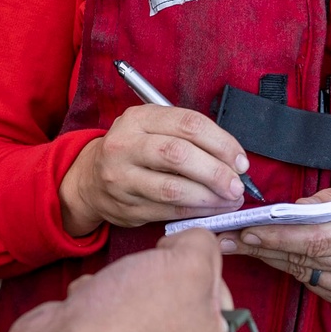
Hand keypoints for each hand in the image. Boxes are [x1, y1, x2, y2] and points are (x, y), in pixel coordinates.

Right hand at [0, 230, 232, 331]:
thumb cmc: (132, 313)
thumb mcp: (189, 261)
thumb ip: (203, 242)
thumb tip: (194, 242)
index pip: (219, 290)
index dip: (195, 264)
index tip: (174, 261)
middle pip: (178, 290)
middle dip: (153, 272)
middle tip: (144, 275)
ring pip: (142, 293)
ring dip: (123, 280)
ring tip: (112, 291)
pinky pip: (112, 306)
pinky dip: (99, 297)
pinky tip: (91, 303)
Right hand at [58, 104, 250, 234]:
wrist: (90, 180)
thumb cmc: (135, 150)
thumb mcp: (154, 129)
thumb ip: (189, 137)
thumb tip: (234, 161)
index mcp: (139, 118)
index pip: (188, 124)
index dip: (221, 143)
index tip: (240, 161)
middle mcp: (125, 145)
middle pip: (179, 155)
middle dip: (216, 172)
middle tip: (237, 185)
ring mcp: (122, 178)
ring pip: (173, 189)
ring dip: (209, 197)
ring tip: (230, 200)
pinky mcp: (126, 206)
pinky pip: (168, 212)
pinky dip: (197, 213)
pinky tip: (213, 210)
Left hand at [218, 178, 330, 313]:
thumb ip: (328, 198)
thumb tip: (290, 210)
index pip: (315, 238)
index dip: (277, 237)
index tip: (247, 230)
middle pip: (304, 258)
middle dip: (262, 247)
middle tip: (228, 238)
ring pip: (304, 274)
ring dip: (271, 259)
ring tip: (243, 245)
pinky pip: (314, 285)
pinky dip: (293, 270)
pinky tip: (275, 256)